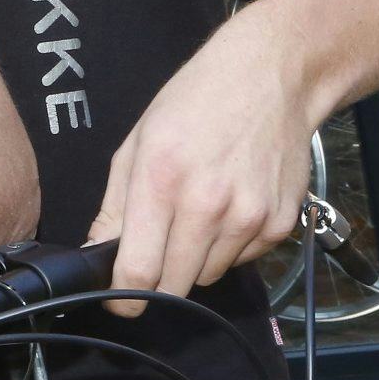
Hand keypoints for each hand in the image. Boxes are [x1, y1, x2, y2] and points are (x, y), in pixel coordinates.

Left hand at [85, 24, 314, 316]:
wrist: (270, 77)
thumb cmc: (193, 103)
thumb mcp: (137, 143)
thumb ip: (115, 206)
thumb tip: (98, 253)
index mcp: (162, 182)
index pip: (139, 271)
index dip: (124, 298)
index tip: (118, 301)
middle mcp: (209, 206)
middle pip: (175, 286)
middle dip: (158, 282)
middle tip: (155, 254)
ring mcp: (250, 218)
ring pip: (209, 276)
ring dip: (195, 260)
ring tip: (197, 213)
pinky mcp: (281, 224)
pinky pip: (243, 260)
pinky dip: (230, 246)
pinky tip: (229, 206)